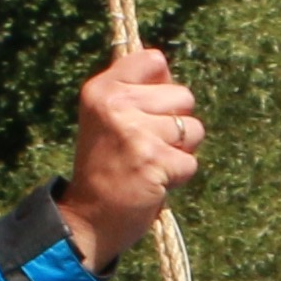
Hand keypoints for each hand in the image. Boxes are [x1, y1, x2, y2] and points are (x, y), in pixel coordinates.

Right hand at [55, 42, 201, 271]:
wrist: (87, 219)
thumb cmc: (105, 167)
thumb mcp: (106, 118)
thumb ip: (134, 92)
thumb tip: (167, 72)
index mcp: (101, 89)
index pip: (154, 61)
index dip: (162, 87)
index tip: (146, 111)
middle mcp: (115, 104)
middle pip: (183, 96)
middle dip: (175, 124)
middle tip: (145, 147)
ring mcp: (134, 132)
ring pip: (193, 129)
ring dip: (180, 152)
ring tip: (150, 164)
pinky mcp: (153, 160)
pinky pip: (190, 162)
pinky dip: (178, 178)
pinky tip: (153, 183)